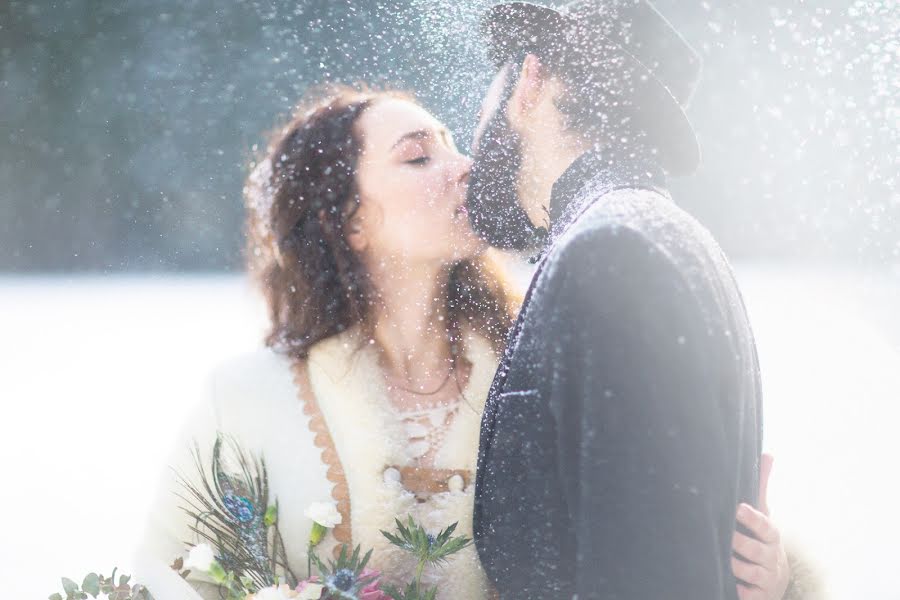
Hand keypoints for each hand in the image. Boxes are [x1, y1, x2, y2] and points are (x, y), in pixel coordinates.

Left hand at [732, 453, 791, 599]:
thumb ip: (761, 486)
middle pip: (755, 550)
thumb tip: (767, 453)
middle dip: (739, 543)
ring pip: (749, 572)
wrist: (774, 580)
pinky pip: (748, 595)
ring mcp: (766, 579)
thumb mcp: (764, 514)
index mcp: (771, 536)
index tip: (738, 508)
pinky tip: (729, 585)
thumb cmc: (762, 540)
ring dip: (734, 565)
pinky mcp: (758, 596)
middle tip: (722, 535)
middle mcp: (771, 558)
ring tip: (720, 558)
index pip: (765, 526)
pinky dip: (740, 591)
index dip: (753, 518)